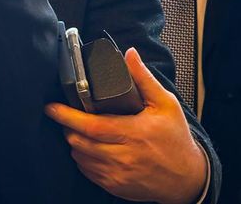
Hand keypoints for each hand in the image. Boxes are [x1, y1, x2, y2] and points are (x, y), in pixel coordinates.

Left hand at [45, 48, 207, 203]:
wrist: (189, 179)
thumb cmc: (177, 140)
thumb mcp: (166, 104)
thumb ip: (144, 79)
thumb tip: (130, 55)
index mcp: (133, 133)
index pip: (91, 125)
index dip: (67, 116)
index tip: (51, 107)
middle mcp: (123, 156)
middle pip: (79, 141)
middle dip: (67, 126)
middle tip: (65, 115)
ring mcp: (118, 174)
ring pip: (80, 157)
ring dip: (74, 142)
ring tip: (78, 129)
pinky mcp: (116, 186)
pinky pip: (88, 172)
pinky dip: (82, 158)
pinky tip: (88, 147)